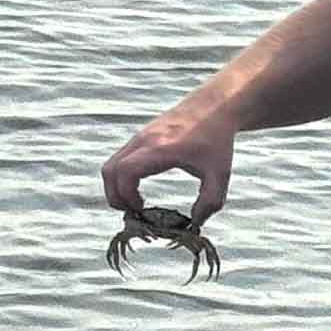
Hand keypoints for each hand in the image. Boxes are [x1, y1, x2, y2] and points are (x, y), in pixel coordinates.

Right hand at [101, 100, 235, 226]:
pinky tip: (139, 190)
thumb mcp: (220, 174)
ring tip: (136, 204)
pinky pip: (119, 159)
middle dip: (115, 196)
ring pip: (111, 164)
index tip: (142, 210)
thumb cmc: (217, 140)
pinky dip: (121, 177)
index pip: (126, 172)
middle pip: (110, 170)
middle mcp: (144, 140)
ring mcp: (139, 137)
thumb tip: (195, 223)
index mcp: (160, 149)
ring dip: (116, 187)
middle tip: (133, 213)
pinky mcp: (140, 137)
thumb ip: (210, 202)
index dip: (127, 196)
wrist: (213, 106)